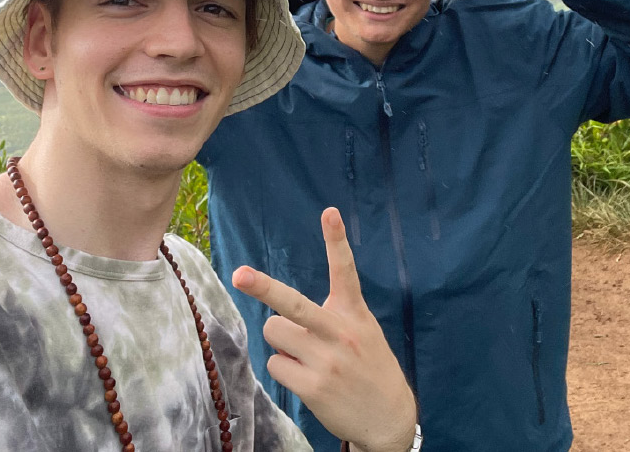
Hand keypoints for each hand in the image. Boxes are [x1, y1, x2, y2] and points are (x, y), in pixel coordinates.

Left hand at [232, 208, 416, 451]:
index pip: (345, 270)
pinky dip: (285, 368)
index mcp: (354, 312)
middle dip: (262, 288)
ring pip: (274, 332)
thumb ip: (331, 315)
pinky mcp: (313, 387)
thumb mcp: (363, 330)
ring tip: (307, 355)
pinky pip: (275, 364)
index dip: (336, 240)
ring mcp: (326, 361)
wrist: (389, 418)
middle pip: (293, 303)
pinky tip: (308, 378)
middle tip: (239, 274)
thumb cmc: (368, 365)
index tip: (329, 212)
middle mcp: (340, 332)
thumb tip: (281, 317)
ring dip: (281, 341)